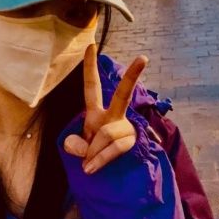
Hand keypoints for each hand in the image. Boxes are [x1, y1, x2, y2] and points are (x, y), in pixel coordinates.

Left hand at [63, 44, 147, 174]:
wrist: (111, 173)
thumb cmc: (93, 153)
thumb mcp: (78, 147)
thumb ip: (75, 144)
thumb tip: (84, 147)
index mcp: (96, 111)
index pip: (92, 87)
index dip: (90, 67)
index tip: (91, 46)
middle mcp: (113, 116)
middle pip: (123, 95)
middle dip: (133, 76)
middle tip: (144, 57)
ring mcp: (124, 128)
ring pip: (105, 134)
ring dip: (93, 152)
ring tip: (88, 164)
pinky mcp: (131, 142)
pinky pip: (112, 149)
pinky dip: (98, 160)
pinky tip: (90, 168)